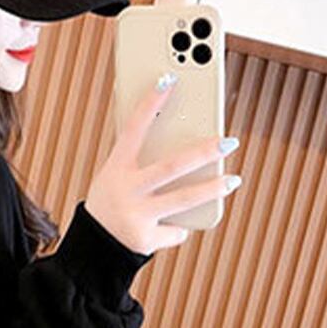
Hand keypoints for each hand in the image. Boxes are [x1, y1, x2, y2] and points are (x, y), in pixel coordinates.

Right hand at [85, 76, 242, 254]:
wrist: (93, 248)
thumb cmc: (110, 203)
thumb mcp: (115, 178)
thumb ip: (142, 164)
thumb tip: (185, 145)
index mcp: (116, 169)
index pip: (133, 129)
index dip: (150, 104)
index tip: (168, 79)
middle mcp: (127, 191)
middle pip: (171, 166)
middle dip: (203, 153)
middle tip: (229, 141)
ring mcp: (137, 216)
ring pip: (183, 199)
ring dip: (212, 189)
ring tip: (233, 179)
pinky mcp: (146, 239)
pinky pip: (175, 230)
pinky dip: (179, 227)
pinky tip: (173, 226)